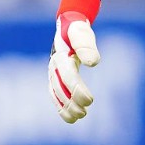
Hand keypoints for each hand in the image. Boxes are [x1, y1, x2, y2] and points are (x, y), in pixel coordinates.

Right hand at [49, 0, 102, 123]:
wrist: (66, 26)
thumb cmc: (76, 29)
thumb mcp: (82, 33)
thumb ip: (86, 46)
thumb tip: (93, 62)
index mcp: (60, 55)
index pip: (68, 75)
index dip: (77, 89)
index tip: (90, 100)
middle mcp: (53, 66)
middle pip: (60, 88)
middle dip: (72, 101)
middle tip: (85, 112)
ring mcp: (52, 73)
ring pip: (56, 94)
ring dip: (66, 107)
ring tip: (80, 116)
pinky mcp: (54, 79)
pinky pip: (54, 95)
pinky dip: (61, 107)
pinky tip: (71, 118)